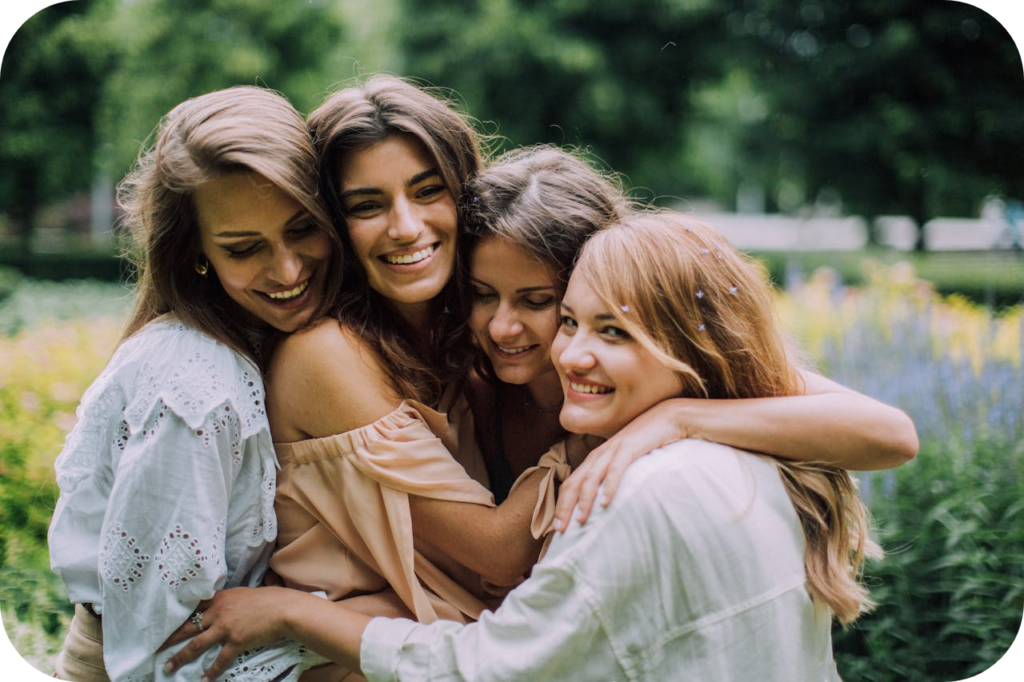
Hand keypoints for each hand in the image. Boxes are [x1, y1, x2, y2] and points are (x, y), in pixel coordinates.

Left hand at [161, 587, 291, 680]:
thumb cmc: (268, 600)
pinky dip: (211, 671)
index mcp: (219, 599)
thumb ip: (227, 602)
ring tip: (168, 667)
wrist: (284, 609)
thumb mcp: (243, 595)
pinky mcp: (236, 642)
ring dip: (180, 658)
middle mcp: (218, 612)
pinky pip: (219, 659)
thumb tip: (219, 609)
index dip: (177, 618)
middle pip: (187, 628)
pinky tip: (204, 679)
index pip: (193, 609)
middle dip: (170, 639)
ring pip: (196, 645)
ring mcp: (225, 628)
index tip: (164, 625)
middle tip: (155, 648)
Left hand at [554, 399, 687, 529]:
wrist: (668, 418)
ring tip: (581, 520)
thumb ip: (614, 477)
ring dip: (584, 500)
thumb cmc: (647, 443)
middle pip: (574, 482)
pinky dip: (609, 486)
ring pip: (591, 477)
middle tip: (560, 530)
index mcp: (596, 459)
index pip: (571, 483)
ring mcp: (613, 449)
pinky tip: (606, 502)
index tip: (557, 527)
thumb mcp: (626, 462)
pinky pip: (616, 469)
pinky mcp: (630, 447)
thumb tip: (607, 503)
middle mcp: (600, 454)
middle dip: (565, 506)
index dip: (562, 505)